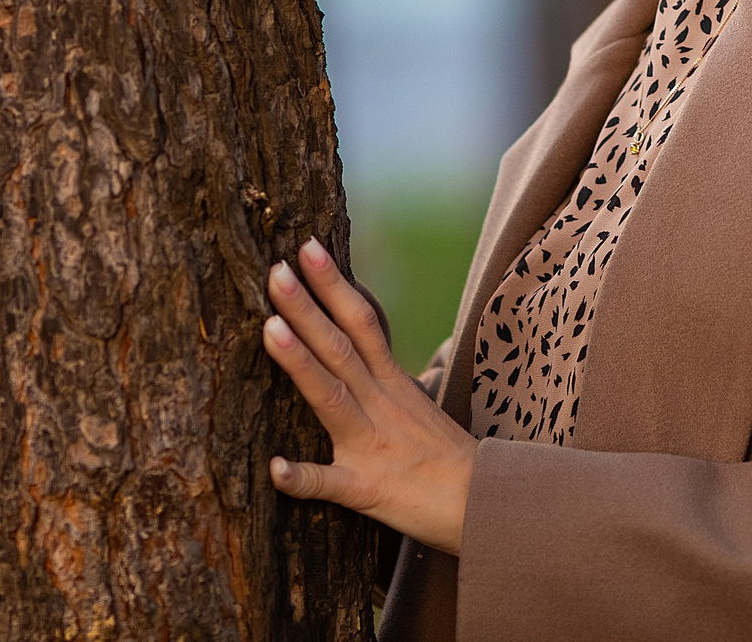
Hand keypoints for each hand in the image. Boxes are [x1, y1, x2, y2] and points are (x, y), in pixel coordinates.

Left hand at [263, 236, 476, 554]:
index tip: (305, 247)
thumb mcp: (414, 403)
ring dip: (299, 363)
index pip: (361, 321)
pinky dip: (302, 477)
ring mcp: (372, 445)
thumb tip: (349, 347)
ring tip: (268, 329)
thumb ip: (378, 376)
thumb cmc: (444, 456)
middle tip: (275, 270)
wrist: (483, 504)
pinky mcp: (366, 489)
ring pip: (331, 397)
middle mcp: (380, 404)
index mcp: (391, 383)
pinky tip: (274, 469)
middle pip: (340, 347)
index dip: (334, 284)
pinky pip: (330, 484)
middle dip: (306, 307)